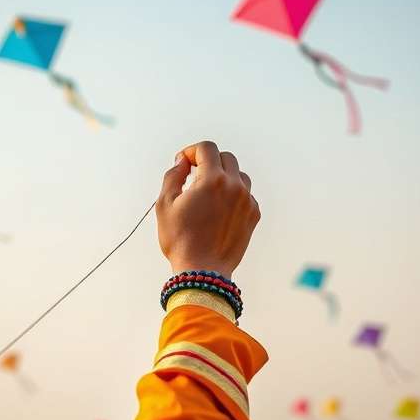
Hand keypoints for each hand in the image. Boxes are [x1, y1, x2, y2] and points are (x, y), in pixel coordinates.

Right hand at [156, 141, 260, 278]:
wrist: (203, 271)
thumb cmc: (180, 239)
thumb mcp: (165, 204)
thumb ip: (173, 175)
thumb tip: (182, 162)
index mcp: (212, 180)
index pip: (207, 148)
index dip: (192, 151)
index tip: (184, 162)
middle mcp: (234, 186)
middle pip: (225, 157)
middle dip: (208, 161)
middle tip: (194, 175)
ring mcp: (247, 200)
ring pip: (239, 175)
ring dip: (223, 176)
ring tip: (208, 192)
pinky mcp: (253, 214)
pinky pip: (246, 194)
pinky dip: (233, 195)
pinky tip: (219, 209)